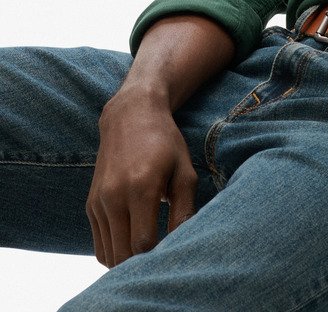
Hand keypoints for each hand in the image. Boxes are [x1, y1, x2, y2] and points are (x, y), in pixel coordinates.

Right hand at [85, 88, 197, 266]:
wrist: (131, 116)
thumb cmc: (165, 142)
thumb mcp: (184, 169)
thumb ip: (185, 208)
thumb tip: (183, 241)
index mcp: (141, 187)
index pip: (143, 243)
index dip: (159, 254)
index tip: (173, 248)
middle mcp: (114, 196)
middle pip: (123, 255)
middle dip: (143, 262)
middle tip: (162, 251)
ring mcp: (99, 201)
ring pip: (108, 255)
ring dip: (127, 260)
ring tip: (149, 248)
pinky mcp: (91, 204)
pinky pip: (99, 246)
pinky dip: (115, 251)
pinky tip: (133, 240)